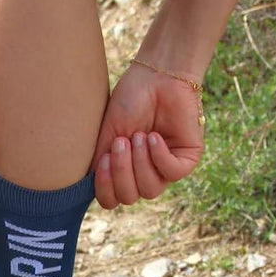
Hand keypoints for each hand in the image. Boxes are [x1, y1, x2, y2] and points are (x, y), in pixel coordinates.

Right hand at [92, 64, 204, 208]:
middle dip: (122, 171)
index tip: (104, 160)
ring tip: (139, 135)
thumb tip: (88, 189)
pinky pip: (172, 173)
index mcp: (123, 171)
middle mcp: (144, 173)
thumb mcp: (106, 134)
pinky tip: (155, 136)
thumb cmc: (129, 101)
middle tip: (122, 141)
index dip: (105, 187)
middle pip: (130, 197)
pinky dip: (159, 156)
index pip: (112, 199)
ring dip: (140, 162)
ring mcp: (166, 168)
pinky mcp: (187, 159)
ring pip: (151, 190)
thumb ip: (99, 164)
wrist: (155, 77)